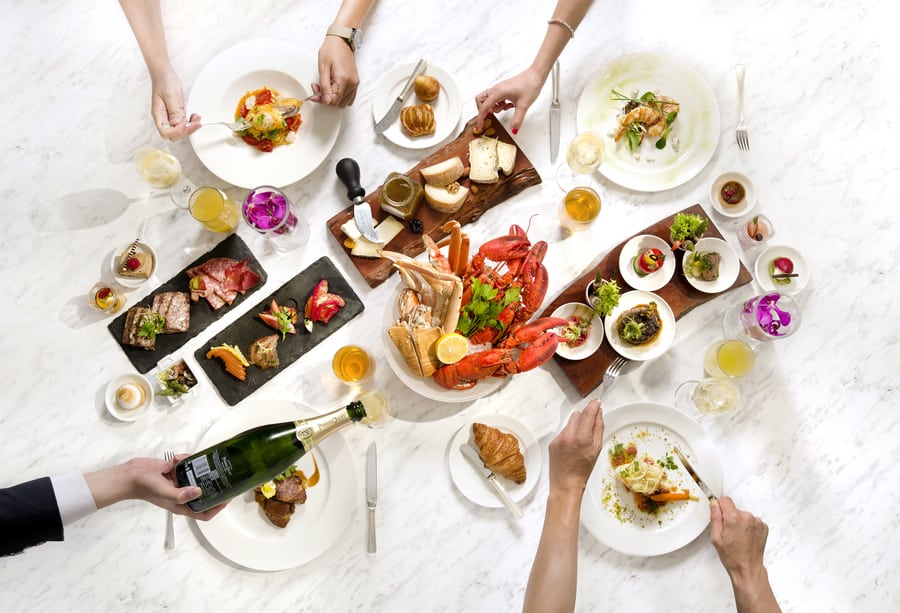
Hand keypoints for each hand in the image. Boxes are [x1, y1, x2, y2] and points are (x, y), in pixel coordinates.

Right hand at [90, 455, 225, 519]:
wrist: (130, 474)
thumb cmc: (143, 487)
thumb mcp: (163, 492)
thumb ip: (180, 494)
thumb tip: (199, 491)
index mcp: (182, 504)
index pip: (204, 512)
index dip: (218, 507)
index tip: (228, 497)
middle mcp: (183, 494)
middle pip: (204, 493)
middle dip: (213, 484)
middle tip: (222, 473)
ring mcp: (179, 482)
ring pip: (197, 476)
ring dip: (198, 468)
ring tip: (199, 461)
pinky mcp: (174, 471)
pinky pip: (186, 464)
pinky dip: (184, 459)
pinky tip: (177, 458)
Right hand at [148, 63, 199, 140]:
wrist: (164, 73)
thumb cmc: (164, 81)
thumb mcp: (171, 95)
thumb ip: (175, 111)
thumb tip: (178, 124)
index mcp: (158, 115)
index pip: (166, 132)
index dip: (177, 131)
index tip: (184, 124)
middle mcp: (163, 118)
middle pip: (174, 134)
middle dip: (186, 131)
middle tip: (196, 124)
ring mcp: (170, 117)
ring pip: (180, 130)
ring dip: (190, 127)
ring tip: (196, 119)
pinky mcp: (176, 114)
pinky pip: (183, 123)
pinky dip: (190, 123)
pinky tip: (195, 117)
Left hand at [314, 36, 359, 106]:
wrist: (341, 40)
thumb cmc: (331, 49)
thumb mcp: (323, 67)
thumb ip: (324, 86)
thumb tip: (326, 100)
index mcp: (343, 79)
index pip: (333, 100)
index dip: (322, 100)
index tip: (314, 95)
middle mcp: (352, 83)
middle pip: (338, 102)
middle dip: (326, 98)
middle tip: (317, 88)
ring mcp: (355, 83)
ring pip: (343, 102)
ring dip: (333, 98)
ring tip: (325, 87)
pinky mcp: (355, 82)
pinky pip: (349, 97)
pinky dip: (340, 96)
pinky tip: (333, 88)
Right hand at [474, 67, 544, 133]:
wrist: (536, 75)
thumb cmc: (530, 85)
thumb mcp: (524, 105)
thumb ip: (517, 119)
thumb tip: (513, 129)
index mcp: (498, 93)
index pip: (484, 107)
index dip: (480, 119)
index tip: (480, 127)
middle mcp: (496, 89)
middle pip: (480, 100)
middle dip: (483, 110)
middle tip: (492, 116)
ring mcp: (500, 88)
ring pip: (488, 99)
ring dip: (494, 107)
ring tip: (506, 108)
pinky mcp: (504, 88)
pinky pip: (496, 97)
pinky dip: (499, 103)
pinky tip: (509, 104)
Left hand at [548, 399, 604, 498]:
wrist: (566, 484)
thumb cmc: (583, 470)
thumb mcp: (597, 449)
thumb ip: (598, 428)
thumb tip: (598, 413)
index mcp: (581, 437)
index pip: (587, 413)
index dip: (593, 406)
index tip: (597, 402)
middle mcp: (568, 435)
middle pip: (577, 415)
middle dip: (584, 417)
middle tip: (590, 427)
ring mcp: (558, 438)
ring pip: (570, 423)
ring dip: (577, 427)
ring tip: (581, 441)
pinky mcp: (552, 442)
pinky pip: (563, 432)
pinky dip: (569, 435)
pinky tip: (572, 447)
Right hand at [710, 496, 769, 576]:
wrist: (748, 568)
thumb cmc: (733, 557)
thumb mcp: (716, 537)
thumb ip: (715, 517)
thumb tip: (714, 505)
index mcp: (734, 518)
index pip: (725, 500)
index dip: (720, 507)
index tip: (719, 514)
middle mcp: (748, 517)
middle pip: (734, 509)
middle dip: (730, 517)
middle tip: (728, 533)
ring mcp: (757, 522)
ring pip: (743, 515)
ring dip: (740, 522)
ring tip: (738, 537)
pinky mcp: (763, 527)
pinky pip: (752, 521)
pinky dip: (748, 527)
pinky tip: (745, 538)